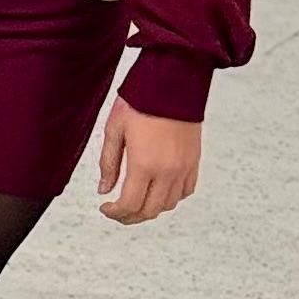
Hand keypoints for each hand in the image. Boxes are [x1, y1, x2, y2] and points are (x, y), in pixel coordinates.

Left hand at [96, 97, 200, 224]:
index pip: (130, 204)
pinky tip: (158, 191)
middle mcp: (167, 171)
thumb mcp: (114, 130)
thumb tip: (104, 189)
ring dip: (150, 209)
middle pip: (150, 210)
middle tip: (117, 211)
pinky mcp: (194, 161)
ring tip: (135, 202)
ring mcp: (184, 168)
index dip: (115, 213)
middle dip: (130, 216)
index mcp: (144, 164)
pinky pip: (185, 191)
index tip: (105, 207)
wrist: (172, 82)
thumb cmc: (141, 101)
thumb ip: (109, 163)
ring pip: (168, 204)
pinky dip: (171, 198)